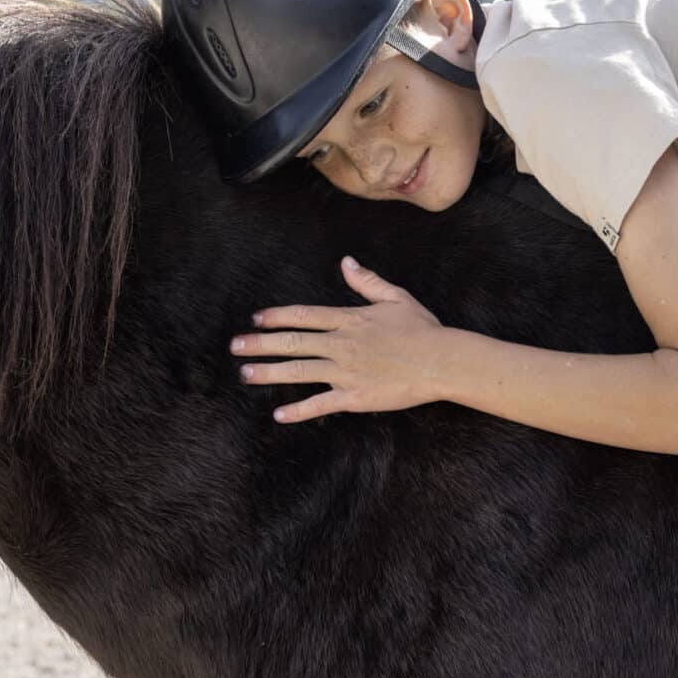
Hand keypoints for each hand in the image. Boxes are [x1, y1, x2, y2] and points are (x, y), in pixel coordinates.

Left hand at [231, 256, 447, 421]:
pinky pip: (321, 404)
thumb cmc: (423, 330)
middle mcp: (342, 344)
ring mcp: (346, 371)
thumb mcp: (396, 298)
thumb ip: (367, 282)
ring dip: (269, 372)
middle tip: (235, 347)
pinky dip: (299, 410)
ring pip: (299, 371)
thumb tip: (347, 262)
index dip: (277, 317)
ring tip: (246, 374)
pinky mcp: (355, 397)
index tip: (256, 320)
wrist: (442, 361)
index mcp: (349, 320)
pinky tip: (279, 414)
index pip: (304, 316)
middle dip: (260, 344)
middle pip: (293, 342)